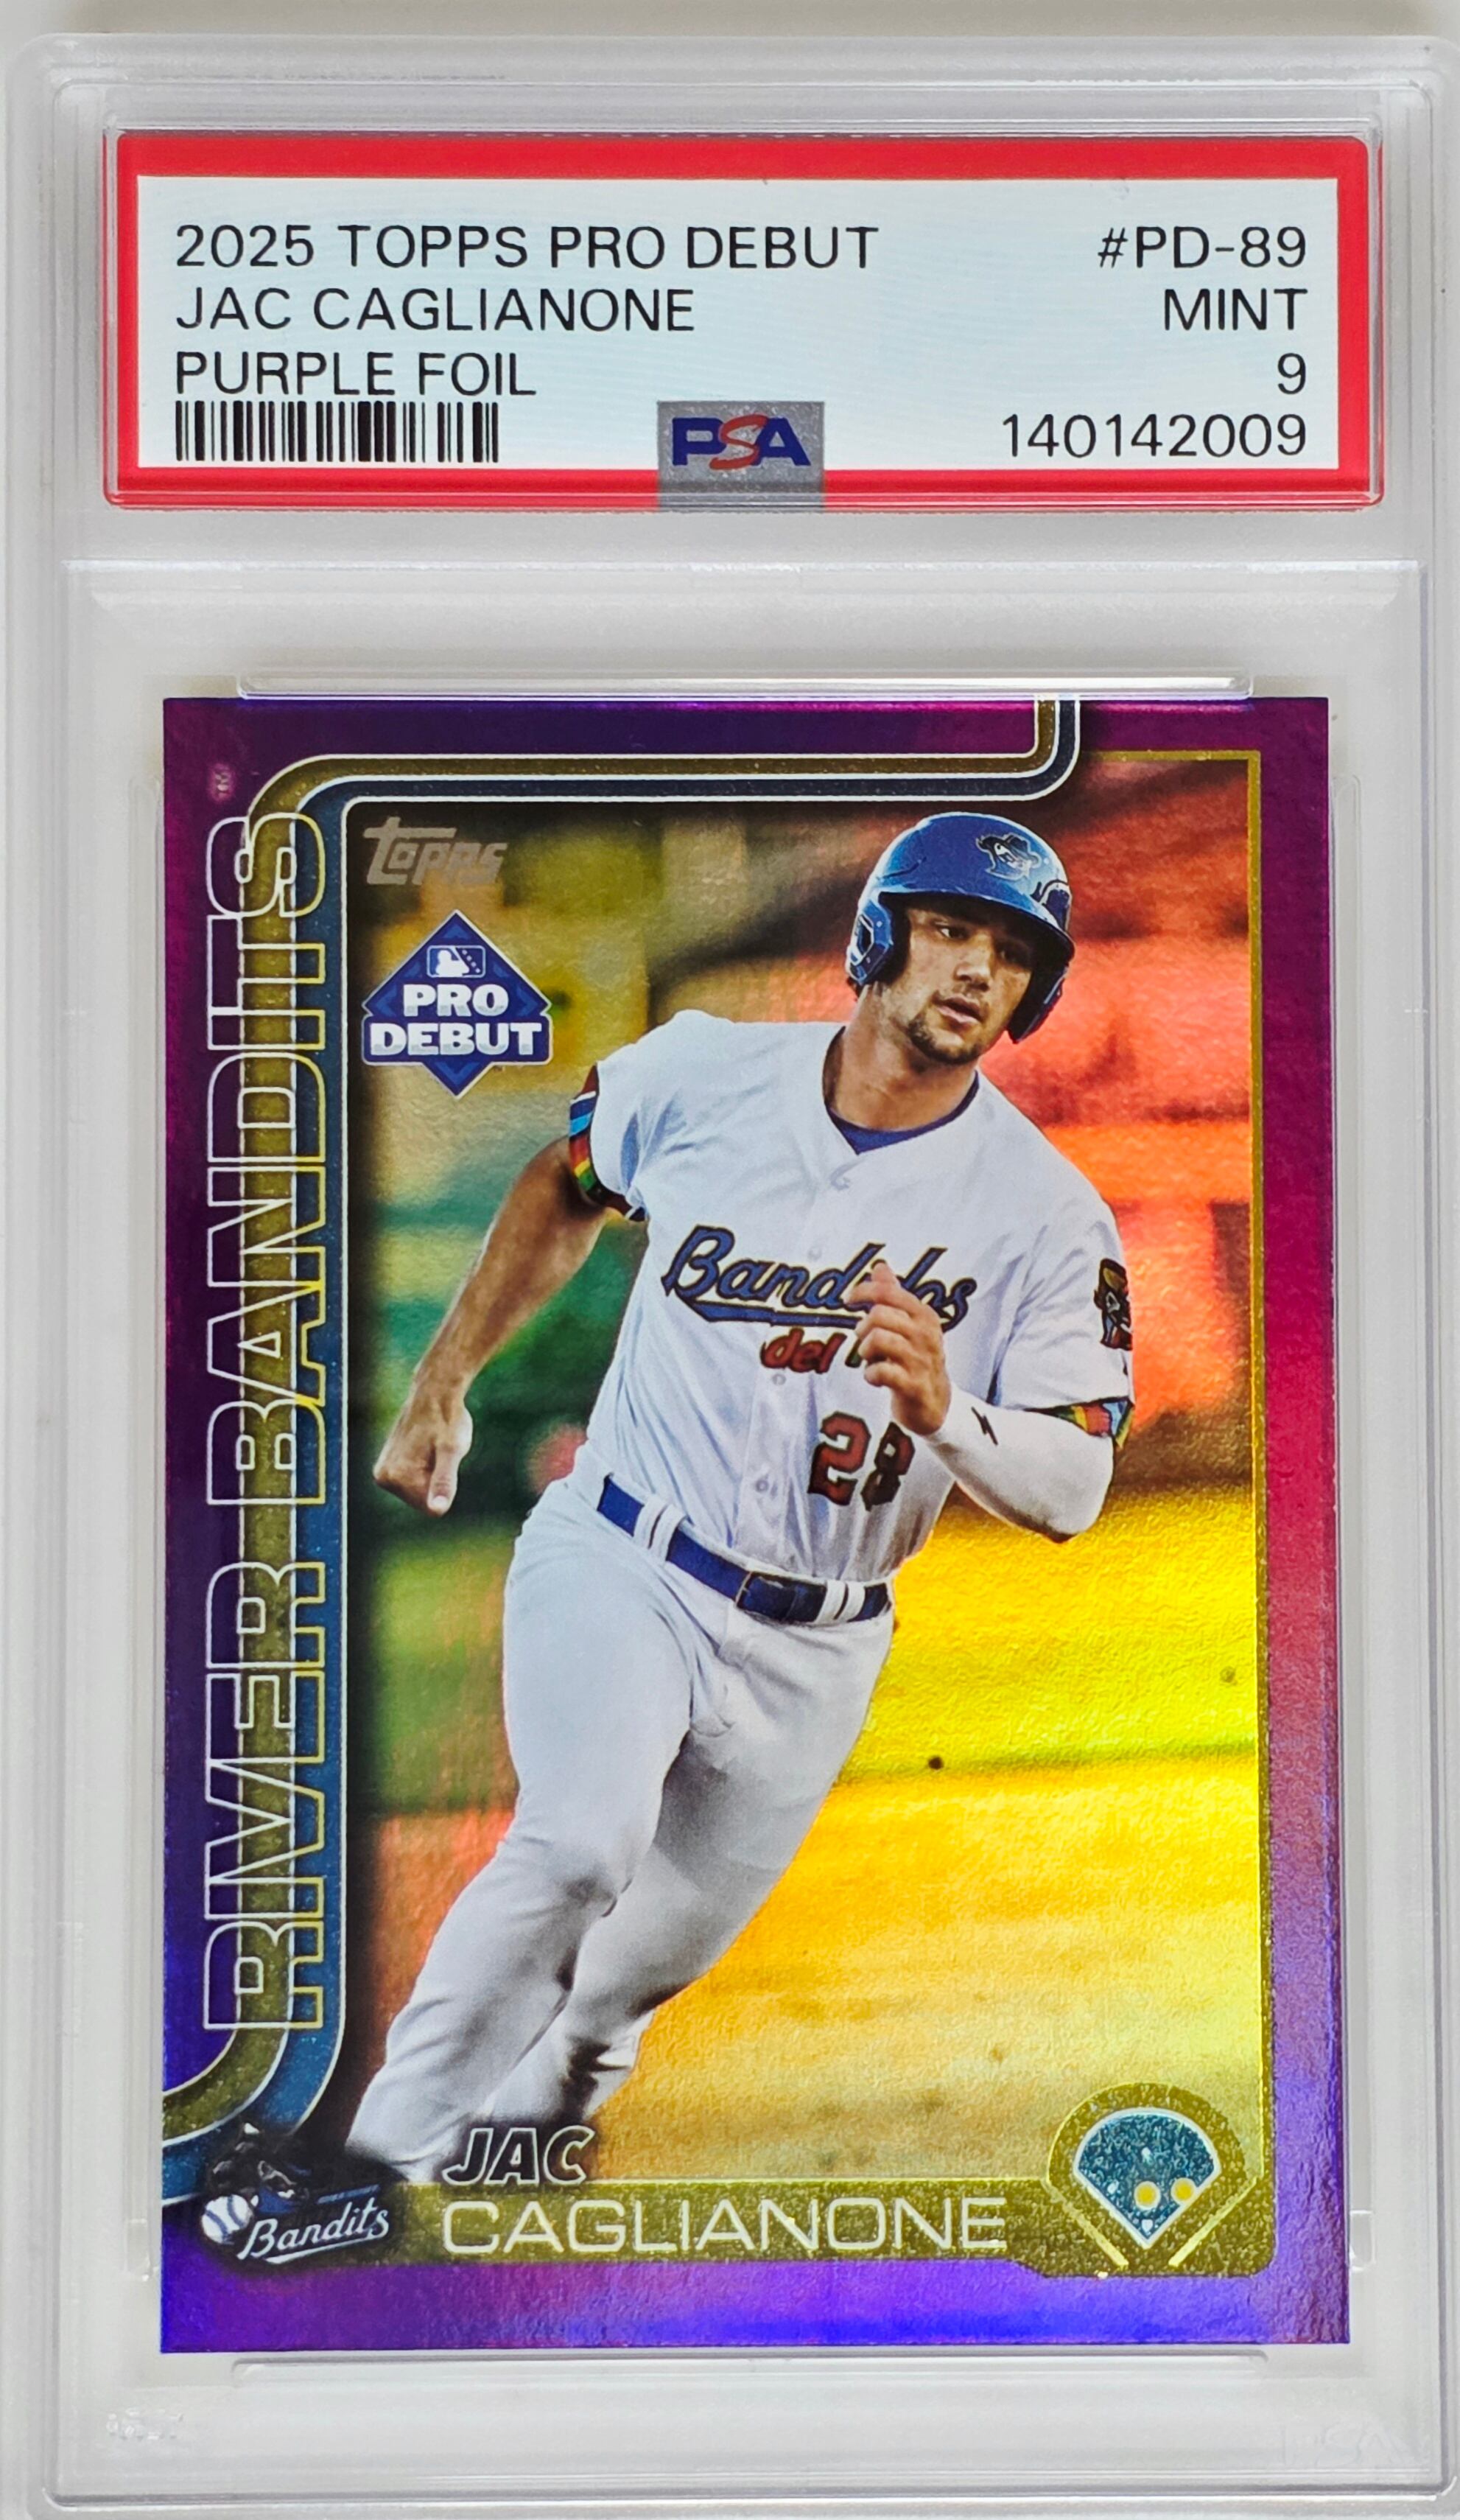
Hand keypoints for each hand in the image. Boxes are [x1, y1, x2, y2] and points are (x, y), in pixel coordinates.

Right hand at [374, 1380, 473, 1516]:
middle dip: (436, 1480)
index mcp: (395, 1478)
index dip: (444, 1485)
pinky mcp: (387, 1466)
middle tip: (438, 1452)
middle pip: (422, 1501)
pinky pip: (414, 1481)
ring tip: (431, 1448)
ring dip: (431, 1473)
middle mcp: (383, 1477)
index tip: (441, 1458)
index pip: (431, 1508)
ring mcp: (383, 1472)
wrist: (435, 1393)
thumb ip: (443, 1482)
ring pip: (419, 1491)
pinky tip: (425, 1448)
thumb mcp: (452, 1451)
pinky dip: (425, 1468)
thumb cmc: (447, 1419)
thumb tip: (437, 1510)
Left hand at [848, 1262, 950, 1437]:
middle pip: (879, 1315)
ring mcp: (921, 1360)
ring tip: (871, 1359)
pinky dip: (870, 1374)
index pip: (889, 1292)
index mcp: (924, 1315)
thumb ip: (894, 1294)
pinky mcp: (913, 1385)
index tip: (849, 1300)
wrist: (936, 1403)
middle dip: (863, 1328)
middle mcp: (926, 1334)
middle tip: (865, 1341)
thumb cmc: (917, 1358)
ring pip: (878, 1340)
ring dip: (865, 1351)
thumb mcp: (910, 1323)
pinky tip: (875, 1377)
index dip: (864, 1291)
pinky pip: (881, 1372)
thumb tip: (880, 1266)